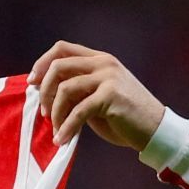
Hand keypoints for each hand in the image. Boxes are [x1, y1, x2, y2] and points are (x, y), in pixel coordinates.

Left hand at [28, 41, 165, 149]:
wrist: (155, 130)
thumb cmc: (125, 118)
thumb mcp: (98, 97)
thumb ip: (78, 90)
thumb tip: (47, 93)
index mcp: (100, 59)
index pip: (62, 48)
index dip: (42, 63)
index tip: (32, 83)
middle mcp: (104, 63)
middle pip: (58, 66)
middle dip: (44, 91)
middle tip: (44, 114)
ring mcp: (109, 78)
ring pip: (65, 89)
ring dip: (55, 113)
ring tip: (56, 130)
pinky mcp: (111, 97)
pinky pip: (78, 111)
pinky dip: (66, 128)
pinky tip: (62, 140)